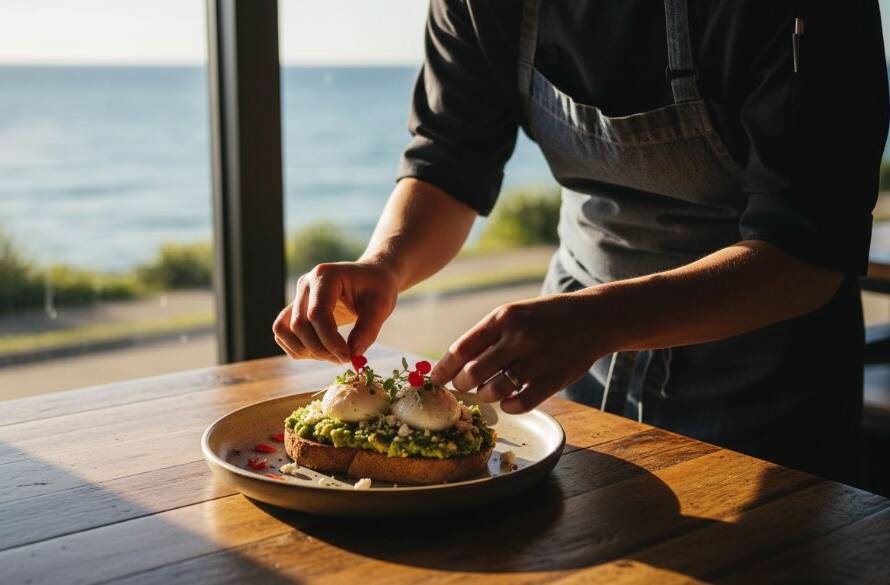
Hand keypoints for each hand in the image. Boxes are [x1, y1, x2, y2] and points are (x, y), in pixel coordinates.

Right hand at [272, 260, 398, 362]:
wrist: (372, 277)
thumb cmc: (378, 287)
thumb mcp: (381, 306)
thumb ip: (368, 330)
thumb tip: (353, 355)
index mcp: (326, 276)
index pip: (317, 314)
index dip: (330, 341)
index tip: (348, 357)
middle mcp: (306, 284)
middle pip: (299, 325)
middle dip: (320, 349)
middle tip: (344, 359)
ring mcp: (297, 296)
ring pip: (284, 330)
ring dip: (305, 350)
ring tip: (332, 356)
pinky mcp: (295, 309)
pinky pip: (283, 333)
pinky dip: (298, 348)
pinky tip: (322, 352)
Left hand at [430, 292, 615, 413]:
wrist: (594, 318)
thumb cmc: (545, 317)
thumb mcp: (514, 313)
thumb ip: (486, 335)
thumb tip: (452, 364)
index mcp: (503, 317)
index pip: (461, 349)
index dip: (443, 369)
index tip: (434, 380)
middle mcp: (518, 336)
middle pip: (472, 373)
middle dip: (462, 386)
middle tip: (463, 388)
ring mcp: (538, 358)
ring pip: (494, 390)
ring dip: (485, 396)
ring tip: (488, 391)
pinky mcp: (555, 377)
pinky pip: (520, 403)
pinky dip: (508, 406)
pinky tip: (508, 400)